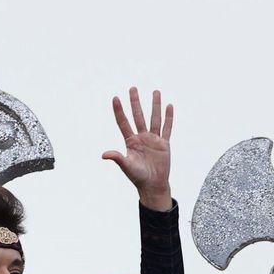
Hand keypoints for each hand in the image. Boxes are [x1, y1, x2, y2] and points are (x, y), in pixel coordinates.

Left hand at [101, 87, 172, 210]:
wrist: (153, 185)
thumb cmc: (138, 177)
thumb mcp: (126, 166)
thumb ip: (117, 158)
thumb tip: (104, 154)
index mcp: (131, 142)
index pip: (124, 123)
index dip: (119, 111)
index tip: (116, 98)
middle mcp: (141, 138)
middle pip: (138, 116)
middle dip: (135, 102)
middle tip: (133, 88)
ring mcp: (153, 140)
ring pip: (154, 119)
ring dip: (155, 105)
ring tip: (155, 92)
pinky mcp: (164, 144)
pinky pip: (167, 128)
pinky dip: (169, 118)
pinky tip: (169, 106)